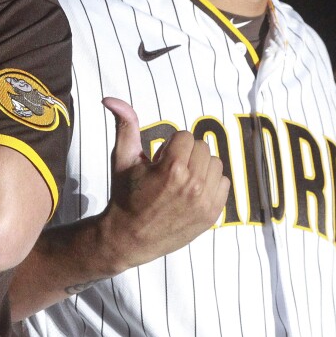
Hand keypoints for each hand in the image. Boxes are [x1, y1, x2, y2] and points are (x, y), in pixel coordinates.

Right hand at [95, 97, 229, 274]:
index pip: (186, 136)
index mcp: (172, 169)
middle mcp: (192, 185)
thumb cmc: (125, 196)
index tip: (159, 161)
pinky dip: (210, 184)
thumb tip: (111, 98)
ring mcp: (204, 202)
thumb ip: (125, 126)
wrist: (128, 238)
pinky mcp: (211, 215)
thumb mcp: (122, 159)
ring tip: (181, 181)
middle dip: (186, 154)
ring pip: (215, 164)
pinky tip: (191, 192)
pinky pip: (223, 184)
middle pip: (203, 148)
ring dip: (200, 167)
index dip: (171, 145)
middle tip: (169, 171)